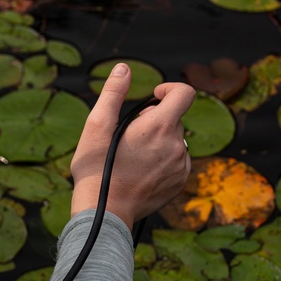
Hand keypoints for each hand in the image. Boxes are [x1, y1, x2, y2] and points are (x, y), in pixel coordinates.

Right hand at [70, 62, 194, 229]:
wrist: (104, 212)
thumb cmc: (96, 168)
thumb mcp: (97, 125)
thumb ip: (113, 93)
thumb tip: (124, 68)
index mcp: (159, 127)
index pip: (184, 94)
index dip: (169, 89)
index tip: (153, 96)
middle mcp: (176, 145)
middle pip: (174, 118)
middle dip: (154, 119)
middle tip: (127, 135)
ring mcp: (181, 166)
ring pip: (174, 140)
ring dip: (158, 140)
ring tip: (131, 156)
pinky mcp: (179, 183)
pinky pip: (177, 160)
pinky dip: (162, 159)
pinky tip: (140, 170)